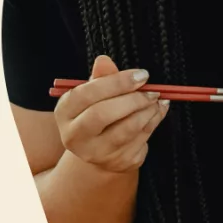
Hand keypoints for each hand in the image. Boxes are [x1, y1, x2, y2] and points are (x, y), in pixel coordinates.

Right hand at [53, 55, 169, 172]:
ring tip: (156, 100)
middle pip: (102, 114)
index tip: (141, 75)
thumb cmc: (99, 114)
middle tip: (152, 91)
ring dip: (148, 111)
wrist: (103, 151)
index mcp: (65, 112)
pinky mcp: (119, 162)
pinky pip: (142, 138)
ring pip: (126, 129)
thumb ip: (101, 77)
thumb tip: (103, 60)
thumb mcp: (96, 94)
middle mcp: (75, 136)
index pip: (86, 94)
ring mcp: (97, 153)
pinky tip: (157, 111)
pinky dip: (154, 121)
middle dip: (133, 99)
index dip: (116, 82)